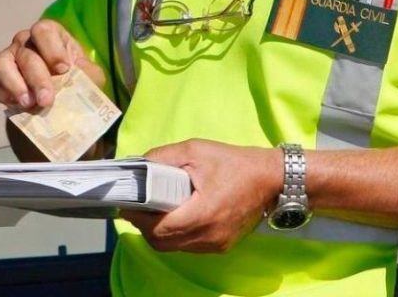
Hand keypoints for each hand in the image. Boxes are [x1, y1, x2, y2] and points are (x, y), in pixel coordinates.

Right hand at [0, 20, 104, 109]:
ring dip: (14, 84)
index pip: (43, 30)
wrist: (58, 103)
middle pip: (25, 53)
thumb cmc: (74, 81)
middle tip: (46, 100)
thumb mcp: (89, 77)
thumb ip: (88, 75)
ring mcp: (6, 59)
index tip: (64, 69)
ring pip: (1, 63)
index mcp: (48, 35)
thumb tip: (81, 80)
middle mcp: (24, 43)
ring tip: (28, 104)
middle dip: (37, 78)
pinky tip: (13, 105)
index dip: (52, 49)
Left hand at [120, 139, 280, 252]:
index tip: (126, 205)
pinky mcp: (221, 246)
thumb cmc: (233, 163)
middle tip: (137, 207)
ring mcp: (216, 244)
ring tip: (153, 209)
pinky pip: (188, 246)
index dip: (138, 218)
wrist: (271, 179)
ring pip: (174, 247)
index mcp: (203, 213)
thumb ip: (162, 157)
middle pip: (162, 243)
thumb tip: (136, 165)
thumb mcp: (194, 151)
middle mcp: (209, 235)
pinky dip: (175, 235)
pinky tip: (173, 215)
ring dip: (158, 232)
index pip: (159, 229)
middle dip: (144, 226)